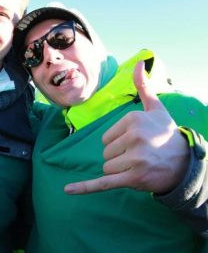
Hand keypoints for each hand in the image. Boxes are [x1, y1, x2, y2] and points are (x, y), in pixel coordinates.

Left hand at [64, 61, 189, 194]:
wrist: (186, 163)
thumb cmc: (166, 134)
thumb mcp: (156, 109)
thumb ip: (143, 87)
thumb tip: (139, 62)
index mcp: (133, 119)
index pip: (106, 137)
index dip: (119, 143)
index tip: (139, 142)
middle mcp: (134, 137)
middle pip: (105, 153)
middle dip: (118, 157)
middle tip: (140, 156)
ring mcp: (134, 159)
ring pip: (107, 168)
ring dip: (119, 171)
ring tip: (140, 166)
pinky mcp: (134, 178)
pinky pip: (103, 183)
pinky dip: (84, 187)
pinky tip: (67, 190)